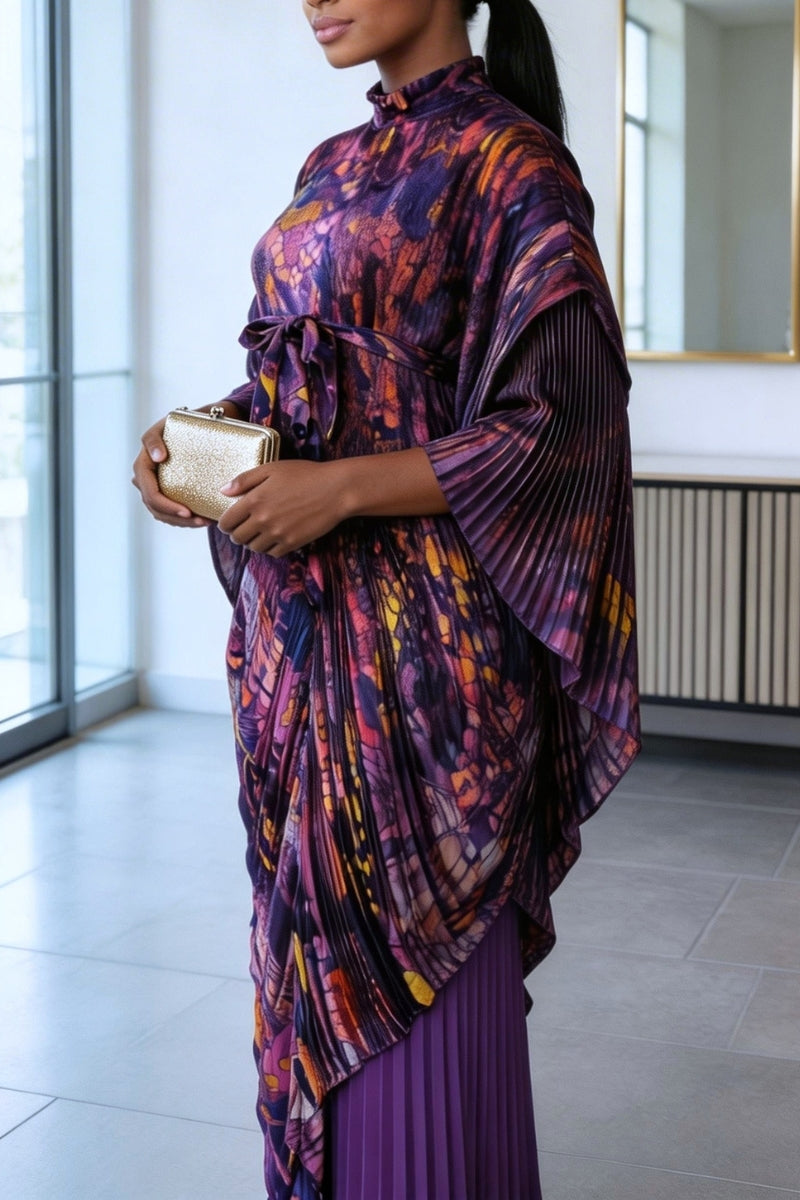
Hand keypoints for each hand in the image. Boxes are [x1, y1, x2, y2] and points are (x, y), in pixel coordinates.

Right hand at [132, 402, 241, 527]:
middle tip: (202, 521)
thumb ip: (156, 437)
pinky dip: (185, 520)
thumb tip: (158, 457)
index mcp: (143, 465)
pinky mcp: (166, 492)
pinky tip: (203, 519)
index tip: (188, 512)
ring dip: (183, 523)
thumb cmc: (182, 422)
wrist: (195, 425)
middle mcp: (145, 479)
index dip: (167, 506)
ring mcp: (154, 487)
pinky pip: (170, 513)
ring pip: (163, 514)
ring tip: (205, 522)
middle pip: (156, 508)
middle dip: (178, 518)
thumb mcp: (168, 422)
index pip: (150, 492)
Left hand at [217, 459, 349, 555]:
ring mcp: (277, 534)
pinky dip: (270, 548)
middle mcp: (262, 520)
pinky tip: (275, 537)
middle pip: (238, 538)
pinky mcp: (292, 543)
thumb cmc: (305, 475)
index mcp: (254, 500)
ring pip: (254, 548)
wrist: (335, 490)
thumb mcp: (272, 468)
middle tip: (244, 528)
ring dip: (253, 542)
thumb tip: (223, 491)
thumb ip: (245, 479)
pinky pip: (272, 553)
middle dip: (237, 534)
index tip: (229, 522)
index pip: (227, 522)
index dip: (224, 524)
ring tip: (260, 533)